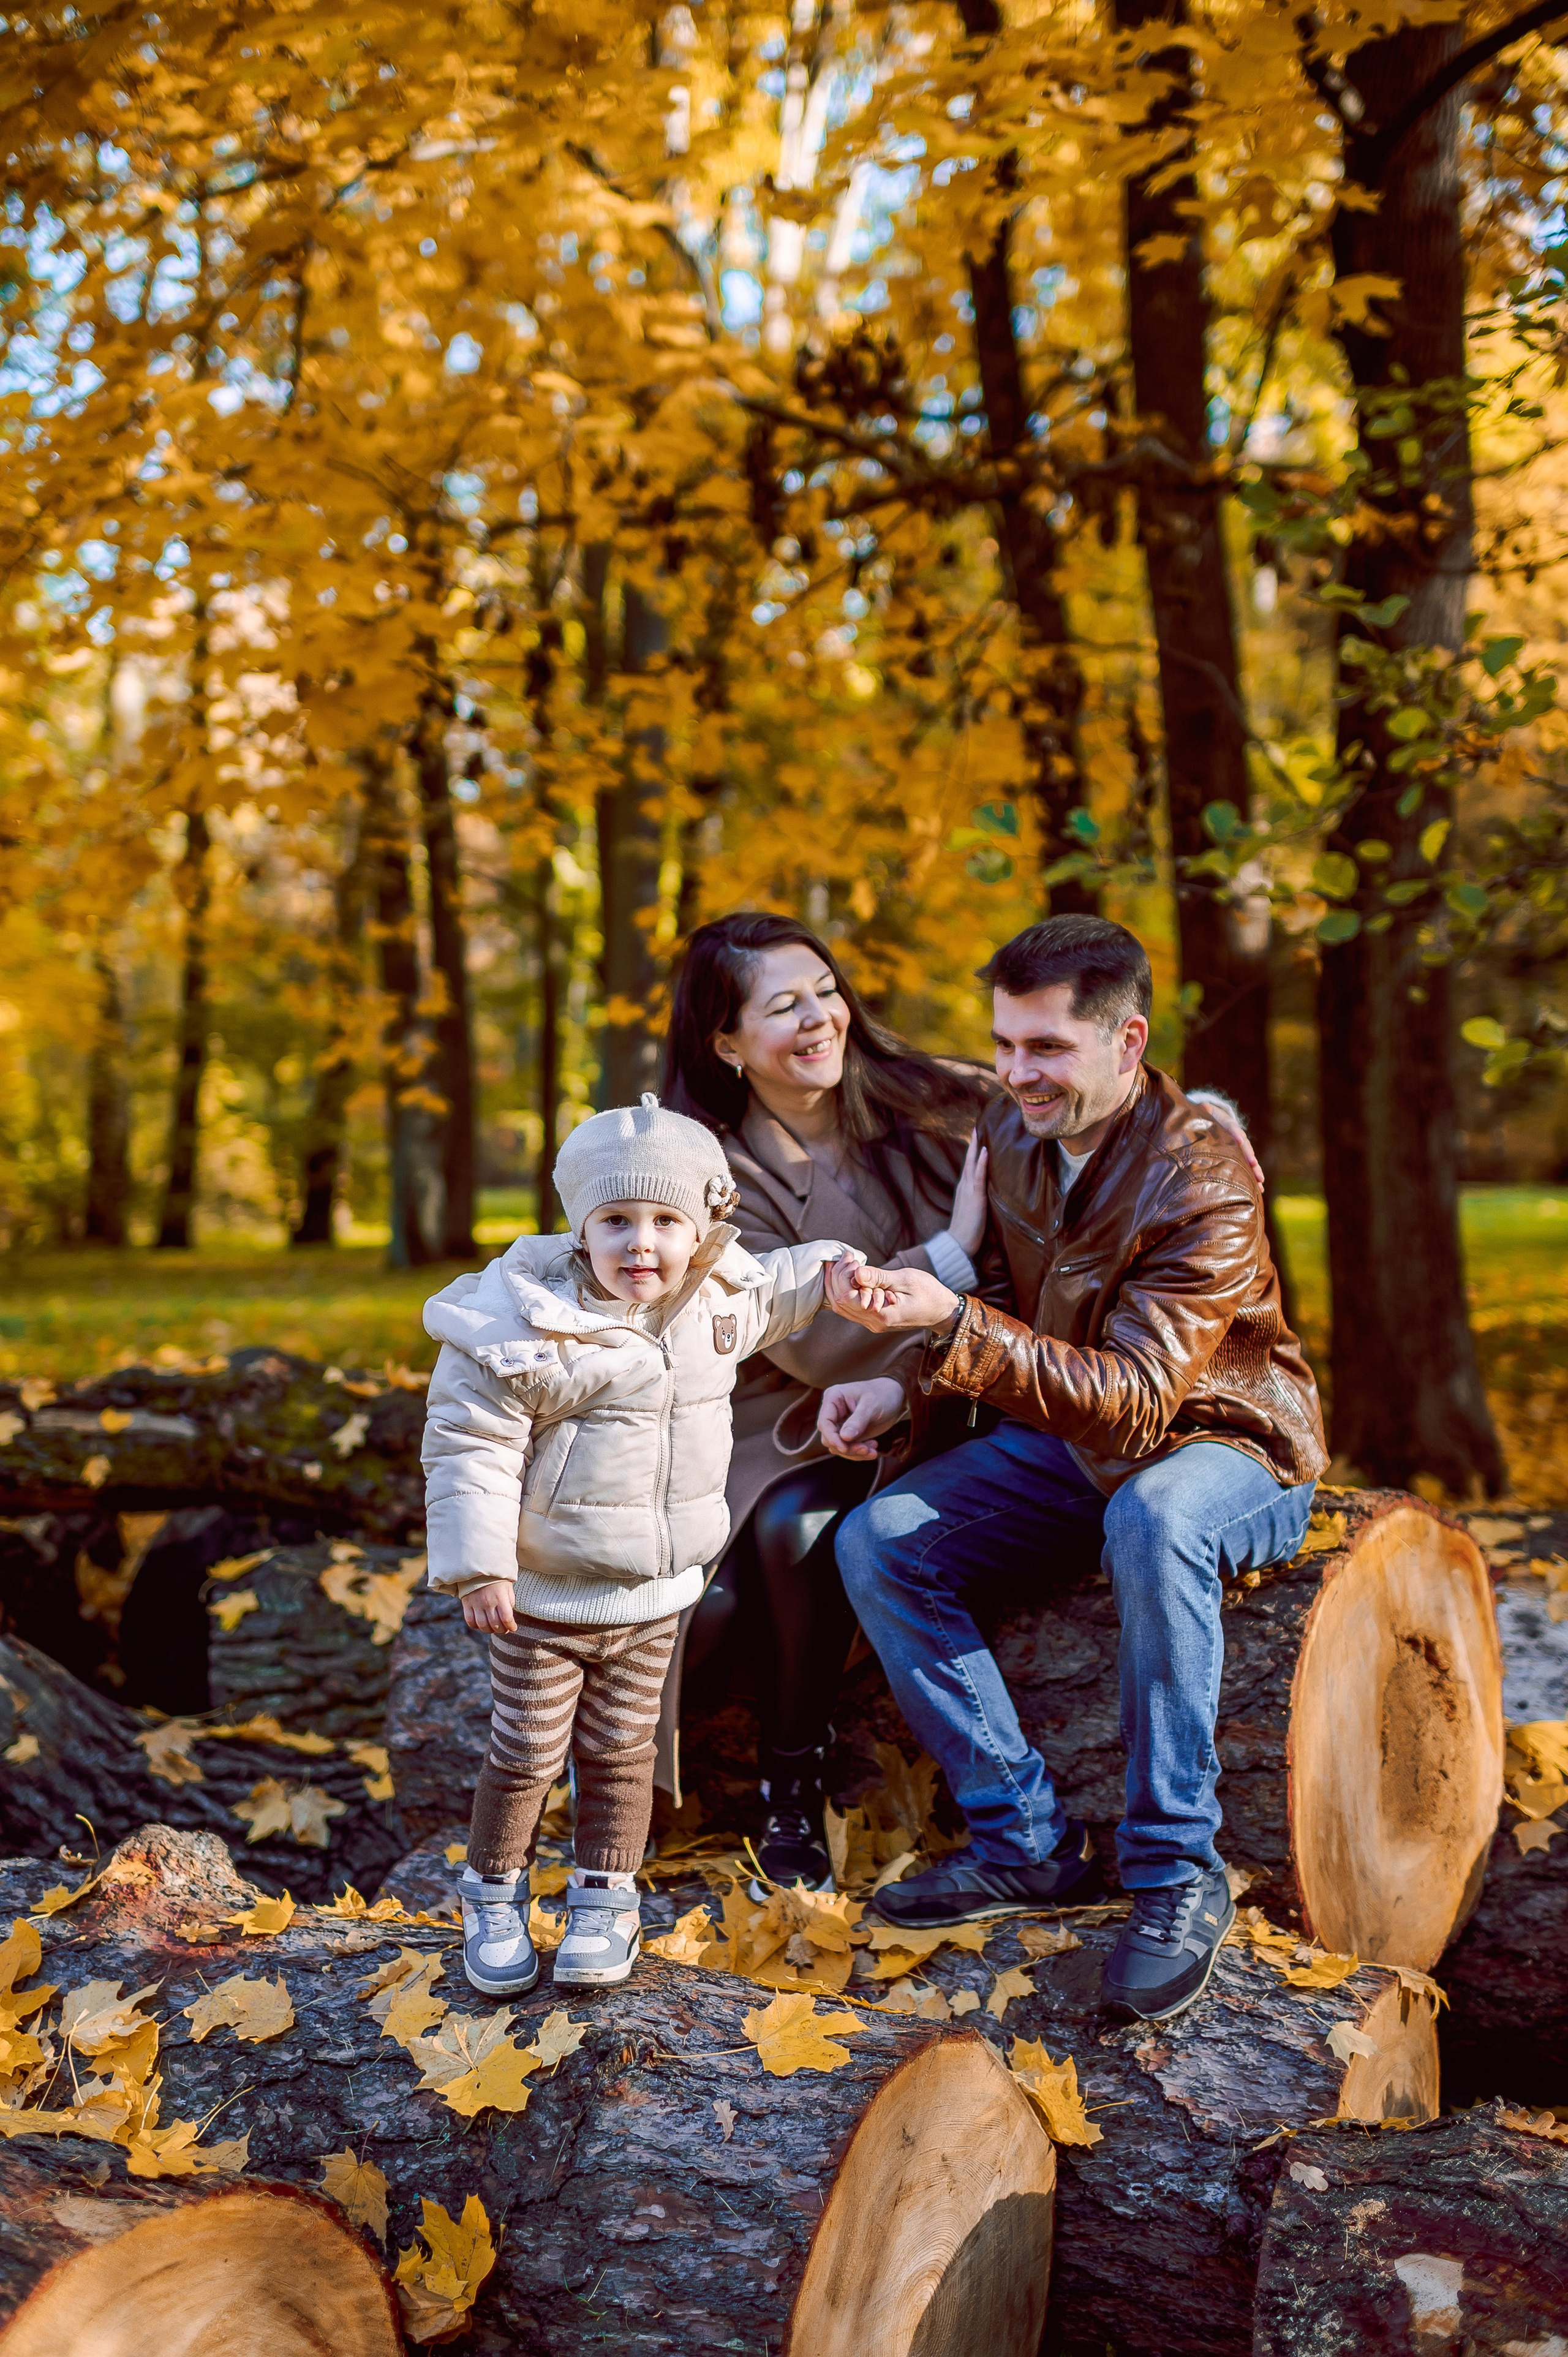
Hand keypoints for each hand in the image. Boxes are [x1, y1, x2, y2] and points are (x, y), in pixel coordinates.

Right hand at [461, 1580, 517, 1634]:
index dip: (511, 1626)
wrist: (479, 1566)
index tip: (513, 1628)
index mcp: (500, 1597)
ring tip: (493, 1628)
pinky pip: (470, 1621)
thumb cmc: (497, 1577)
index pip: (507, 1618)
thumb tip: (508, 1617)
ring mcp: (476, 1604)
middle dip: (501, 1630)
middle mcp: (488, 1602)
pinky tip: (481, 1624)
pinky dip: (476, 1626)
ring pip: (482, 1625)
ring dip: (489, 1630)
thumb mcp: (508, 1588)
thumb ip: (509, 1602)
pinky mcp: (467, 1604)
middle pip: (495, 1624)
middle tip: (504, 1629)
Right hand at [819, 1376, 907, 1459]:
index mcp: (834, 1398)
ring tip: (873, 1450)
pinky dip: (859, 1452)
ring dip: (854, 1452)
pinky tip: (873, 1448)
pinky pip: (847, 1448)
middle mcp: (833, 1411)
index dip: (832, 1437)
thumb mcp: (872, 1406)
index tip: (845, 1448)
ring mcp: (839, 1423)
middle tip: (866, 1450)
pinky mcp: (847, 1433)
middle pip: (829, 1437)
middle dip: (847, 1447)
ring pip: (837, 1446)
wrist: (894, 1397)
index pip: (825, 1421)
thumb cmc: (883, 1395)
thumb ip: (858, 1421)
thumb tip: (844, 1437)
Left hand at [824, 1254, 960, 1333]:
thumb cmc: (929, 1293)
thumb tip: (856, 1272)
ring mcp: (872, 1323)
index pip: (847, 1297)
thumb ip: (880, 1277)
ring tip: (843, 1262)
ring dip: (837, 1283)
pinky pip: (850, 1307)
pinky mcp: (873, 1319)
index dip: (843, 1276)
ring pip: (842, 1306)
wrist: (942, 1312)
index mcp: (881, 1315)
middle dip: (837, 1277)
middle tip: (846, 1257)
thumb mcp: (906, 1280)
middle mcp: (873, 1323)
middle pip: (840, 1302)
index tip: (852, 1258)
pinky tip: (848, 1274)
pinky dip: (845, 1290)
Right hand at [947, 1128, 989, 1258]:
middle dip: (972, 1144)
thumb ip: (976, 1202)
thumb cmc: (966, 1233)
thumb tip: (984, 1197)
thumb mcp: (972, 1213)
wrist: (958, 1244)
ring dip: (975, 1147)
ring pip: (971, 1164)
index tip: (977, 1139)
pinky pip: (978, 1176)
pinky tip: (984, 1150)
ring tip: (978, 1132)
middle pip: (968, 1161)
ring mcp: (968, 1191)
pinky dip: (980, 1162)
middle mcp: (964, 1187)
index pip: (969, 1168)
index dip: (973, 1154)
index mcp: (963, 1191)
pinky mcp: (975, 1197)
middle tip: (975, 1128)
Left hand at [1190, 1090, 1265, 1190]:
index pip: (1234, 1131)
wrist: (1218, 1120)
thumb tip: (1203, 1105)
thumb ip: (1205, 1110)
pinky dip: (1253, 1179)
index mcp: (1230, 1127)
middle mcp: (1239, 1139)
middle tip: (1254, 1167)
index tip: (1240, 1141)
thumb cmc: (1209, 1118)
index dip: (1236, 1135)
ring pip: (1250, 1161)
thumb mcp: (1206, 1112)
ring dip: (1255, 1172)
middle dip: (1250, 1158)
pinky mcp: (1241, 1158)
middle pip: (1246, 1149)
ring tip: (1260, 1183)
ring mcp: (1241, 1149)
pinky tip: (1259, 1189)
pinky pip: (1248, 1169)